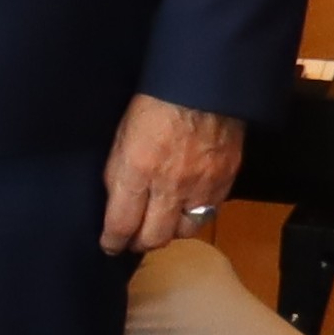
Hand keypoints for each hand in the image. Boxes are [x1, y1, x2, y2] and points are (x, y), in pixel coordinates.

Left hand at [101, 94, 247, 256]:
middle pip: (154, 237)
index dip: (113, 241)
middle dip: (140, 244)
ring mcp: (200, 187)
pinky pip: (210, 213)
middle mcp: (168, 186)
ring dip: (170, 233)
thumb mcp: (121, 138)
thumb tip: (117, 203)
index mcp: (136, 172)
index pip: (121, 224)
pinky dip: (195, 216)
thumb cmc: (153, 105)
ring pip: (184, 231)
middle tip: (133, 242)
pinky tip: (186, 210)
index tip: (109, 246)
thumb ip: (119, 174)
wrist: (203, 88)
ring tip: (161, 226)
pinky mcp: (224, 182)